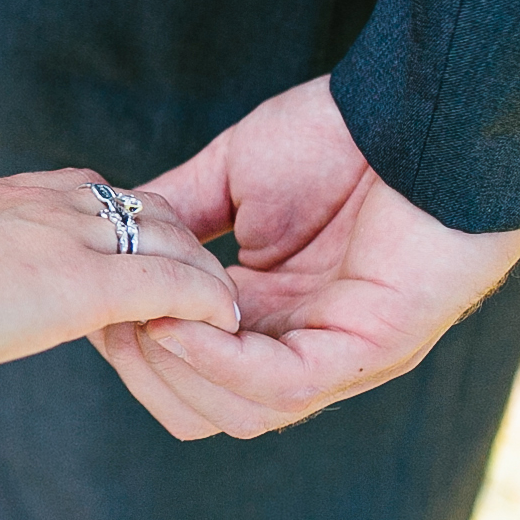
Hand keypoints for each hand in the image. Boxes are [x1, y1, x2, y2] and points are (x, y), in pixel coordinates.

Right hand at [0, 170, 239, 383]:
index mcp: (8, 196)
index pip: (94, 200)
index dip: (123, 237)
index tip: (129, 271)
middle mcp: (50, 202)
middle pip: (148, 212)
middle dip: (178, 253)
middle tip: (199, 302)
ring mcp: (71, 238)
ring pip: (174, 240)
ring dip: (201, 279)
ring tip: (223, 320)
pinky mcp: (86, 284)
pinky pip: (175, 286)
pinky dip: (208, 303)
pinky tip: (226, 325)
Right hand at [96, 76, 519, 438]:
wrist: (424, 107)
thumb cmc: (343, 134)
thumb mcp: (230, 178)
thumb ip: (174, 218)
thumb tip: (109, 239)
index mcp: (273, 315)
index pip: (189, 372)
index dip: (134, 346)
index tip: (95, 300)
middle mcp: (307, 347)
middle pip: (209, 410)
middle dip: (147, 371)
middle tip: (114, 318)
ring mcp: (344, 355)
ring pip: (242, 413)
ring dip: (177, 372)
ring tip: (143, 316)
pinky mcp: (374, 346)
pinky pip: (284, 384)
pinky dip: (219, 363)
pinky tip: (176, 319)